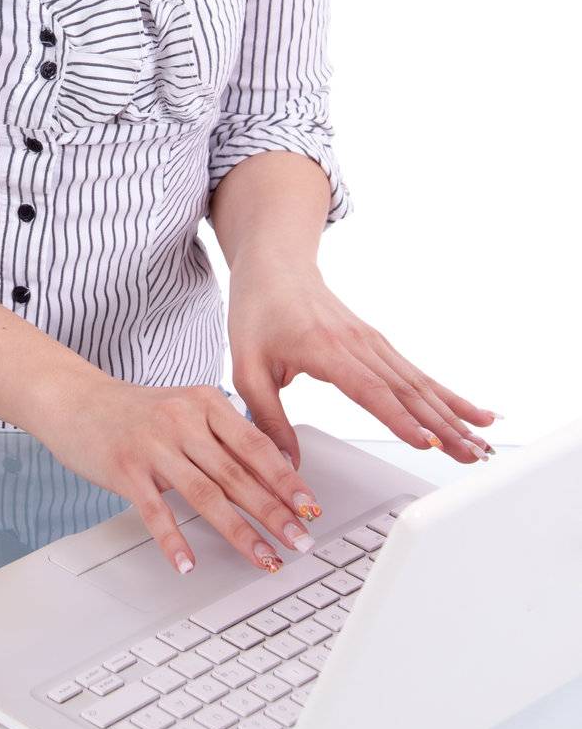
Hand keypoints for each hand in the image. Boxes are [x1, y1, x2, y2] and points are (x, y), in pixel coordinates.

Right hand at [28, 373, 325, 576]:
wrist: (76, 399)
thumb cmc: (136, 412)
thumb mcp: (185, 410)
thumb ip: (222, 437)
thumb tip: (271, 476)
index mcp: (205, 402)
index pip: (255, 445)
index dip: (286, 479)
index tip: (310, 507)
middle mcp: (182, 419)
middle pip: (236, 474)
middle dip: (274, 512)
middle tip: (300, 541)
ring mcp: (153, 444)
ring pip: (205, 494)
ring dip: (239, 532)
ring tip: (264, 558)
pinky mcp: (125, 468)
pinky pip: (155, 510)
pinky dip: (174, 540)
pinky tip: (188, 563)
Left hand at [226, 255, 498, 467]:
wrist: (274, 266)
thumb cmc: (258, 311)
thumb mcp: (246, 367)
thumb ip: (266, 417)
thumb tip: (286, 463)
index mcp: (323, 348)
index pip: (369, 389)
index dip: (399, 418)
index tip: (425, 442)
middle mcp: (356, 343)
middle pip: (406, 390)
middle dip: (442, 425)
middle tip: (470, 455)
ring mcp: (372, 342)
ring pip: (419, 383)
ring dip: (453, 414)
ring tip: (482, 442)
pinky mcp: (378, 344)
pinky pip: (417, 373)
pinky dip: (448, 394)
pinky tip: (475, 411)